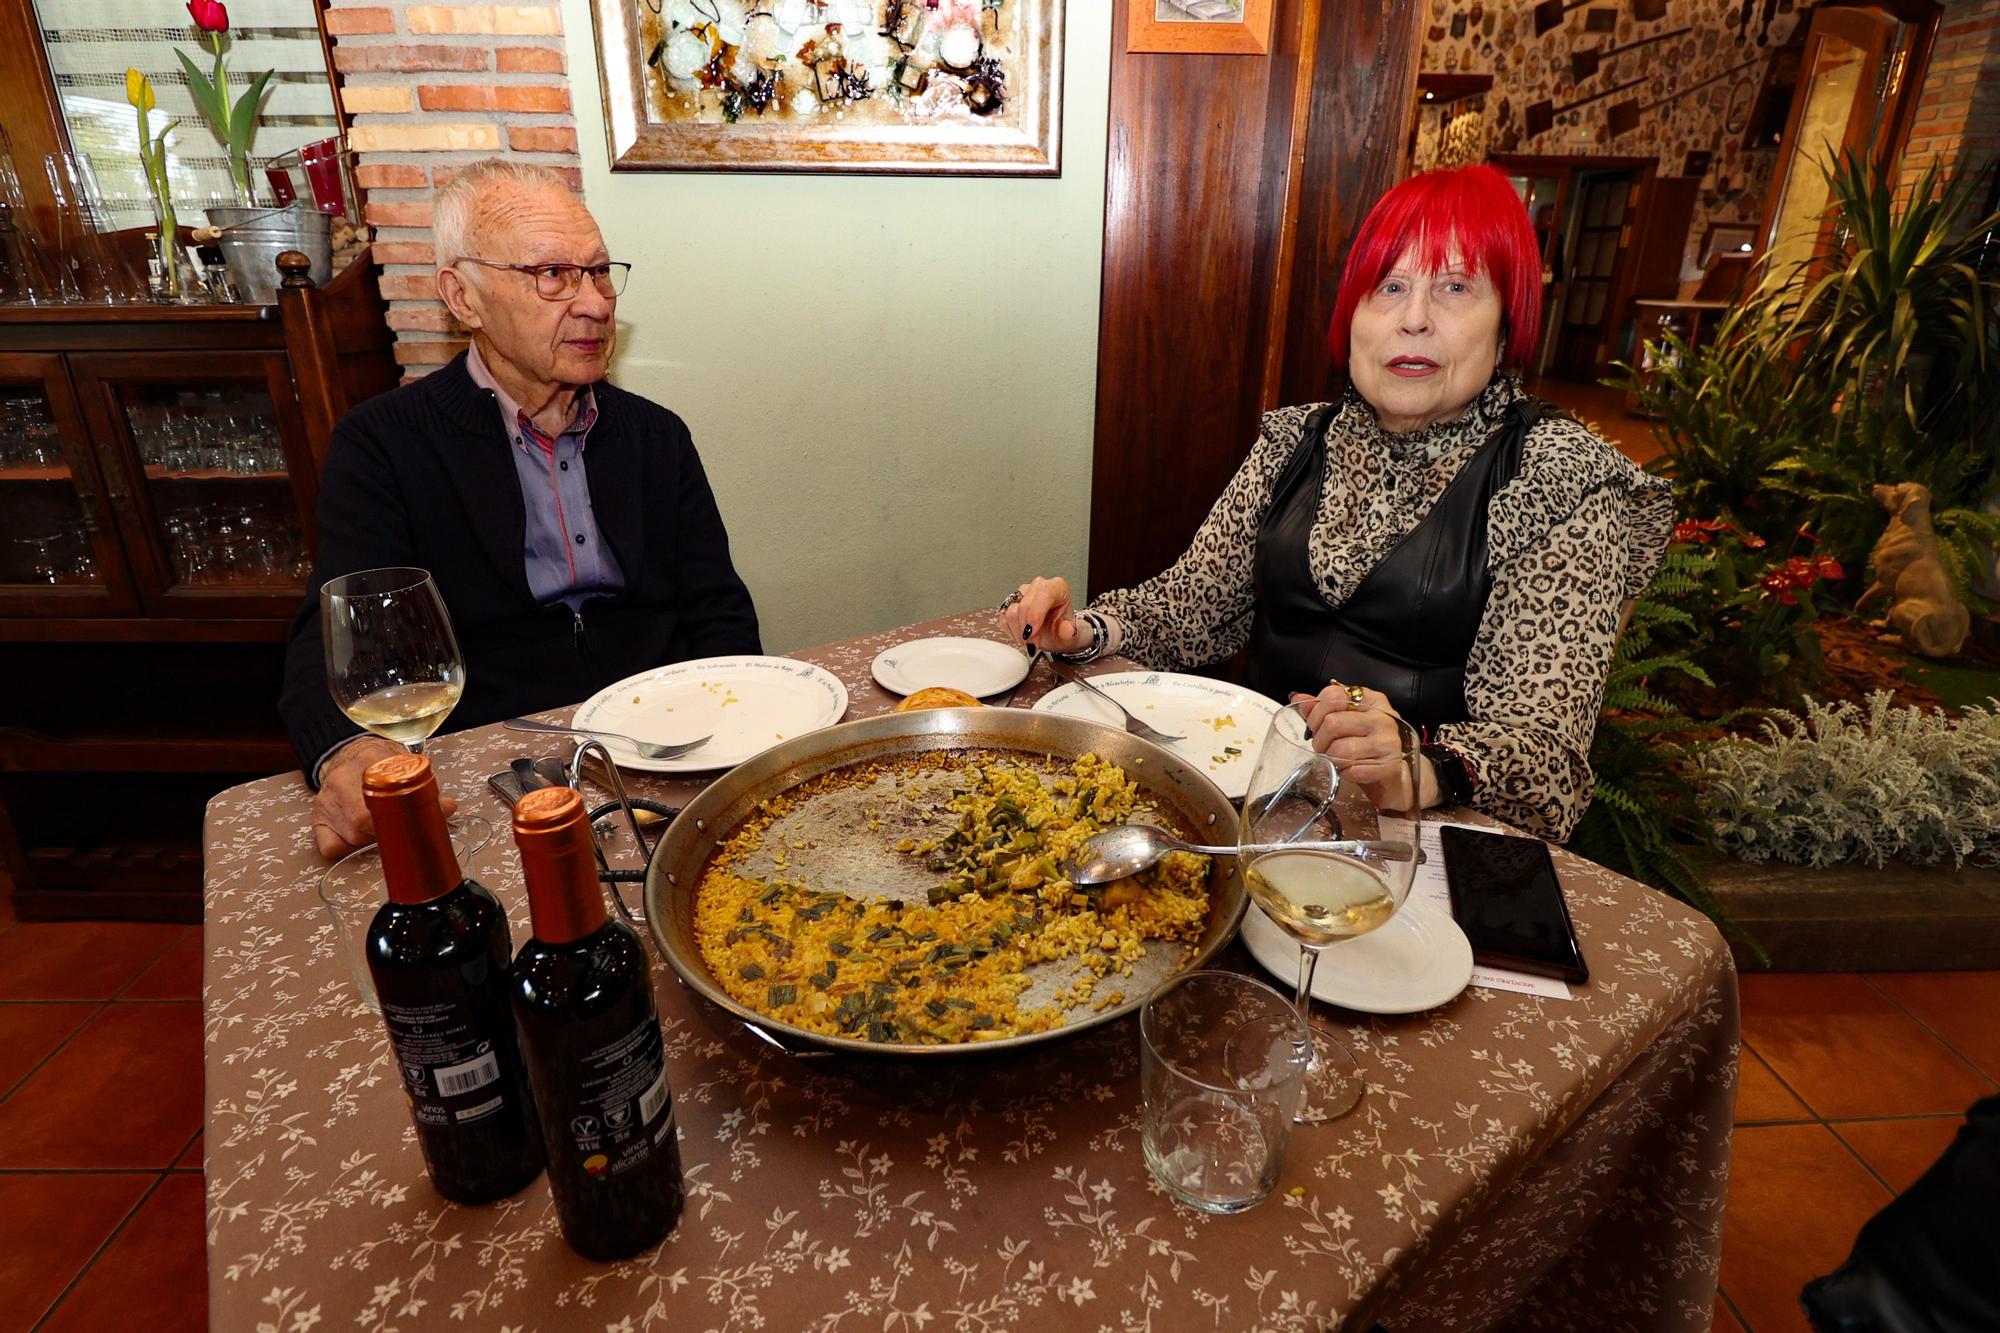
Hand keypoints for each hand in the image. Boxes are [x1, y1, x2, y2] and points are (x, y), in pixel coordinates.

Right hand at [312, 737, 455, 859]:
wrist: (349, 752)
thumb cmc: (380, 761)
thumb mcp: (405, 766)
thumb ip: (428, 787)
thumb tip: (448, 808)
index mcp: (368, 763)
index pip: (378, 799)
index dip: (394, 820)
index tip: (408, 828)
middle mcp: (340, 782)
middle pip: (361, 824)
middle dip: (385, 834)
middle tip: (399, 832)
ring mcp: (325, 801)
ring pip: (348, 838)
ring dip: (370, 842)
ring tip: (382, 830)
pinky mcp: (317, 818)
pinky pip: (330, 847)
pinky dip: (347, 849)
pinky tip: (360, 840)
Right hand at [999, 577, 1091, 653]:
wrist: (1055, 632)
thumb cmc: (1062, 629)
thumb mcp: (1068, 634)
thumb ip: (1068, 632)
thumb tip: (1068, 630)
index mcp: (1057, 587)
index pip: (1043, 596)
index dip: (1034, 616)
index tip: (1031, 634)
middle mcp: (1039, 586)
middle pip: (1024, 606)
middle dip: (1026, 630)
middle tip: (1033, 645)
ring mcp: (1023, 593)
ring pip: (1011, 612)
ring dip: (1019, 632)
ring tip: (1030, 641)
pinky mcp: (1010, 602)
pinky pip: (1004, 618)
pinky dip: (1012, 631)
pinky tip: (1022, 636)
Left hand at [1290, 683, 1438, 812]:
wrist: (1396, 776)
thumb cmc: (1367, 747)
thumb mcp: (1346, 724)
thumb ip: (1322, 710)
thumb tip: (1298, 698)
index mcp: (1372, 700)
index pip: (1333, 695)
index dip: (1316, 713)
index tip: (1315, 726)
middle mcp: (1383, 716)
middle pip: (1332, 722)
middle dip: (1320, 740)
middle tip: (1323, 748)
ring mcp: (1389, 741)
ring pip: (1341, 748)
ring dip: (1331, 758)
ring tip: (1336, 760)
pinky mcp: (1391, 765)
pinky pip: (1354, 770)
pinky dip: (1345, 773)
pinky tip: (1351, 771)